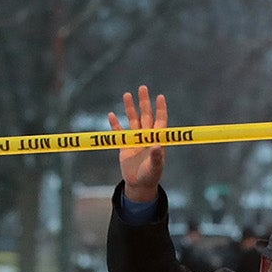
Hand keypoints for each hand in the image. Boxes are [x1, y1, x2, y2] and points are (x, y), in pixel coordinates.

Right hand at [113, 86, 166, 201]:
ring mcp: (136, 140)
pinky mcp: (125, 145)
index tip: (160, 96)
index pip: (160, 120)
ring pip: (133, 120)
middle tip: (142, 87)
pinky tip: (111, 114)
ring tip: (127, 94)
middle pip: (146, 115)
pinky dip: (115, 124)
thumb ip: (156, 157)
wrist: (139, 184)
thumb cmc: (150, 176)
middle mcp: (147, 136)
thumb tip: (157, 145)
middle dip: (144, 102)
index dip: (160, 109)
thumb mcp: (155, 167)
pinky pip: (119, 132)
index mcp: (157, 139)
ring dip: (130, 108)